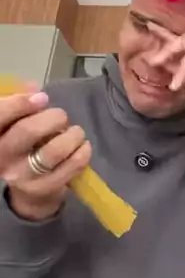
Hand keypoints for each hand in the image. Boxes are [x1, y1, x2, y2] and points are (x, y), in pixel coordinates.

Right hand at [0, 89, 91, 220]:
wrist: (27, 190)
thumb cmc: (22, 148)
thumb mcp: (14, 126)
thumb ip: (21, 106)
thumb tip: (33, 88)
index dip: (20, 103)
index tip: (42, 98)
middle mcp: (2, 158)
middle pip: (27, 132)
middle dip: (52, 118)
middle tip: (61, 117)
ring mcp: (23, 176)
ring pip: (53, 151)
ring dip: (72, 136)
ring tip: (76, 132)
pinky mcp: (45, 188)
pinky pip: (70, 167)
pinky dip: (82, 152)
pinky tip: (83, 146)